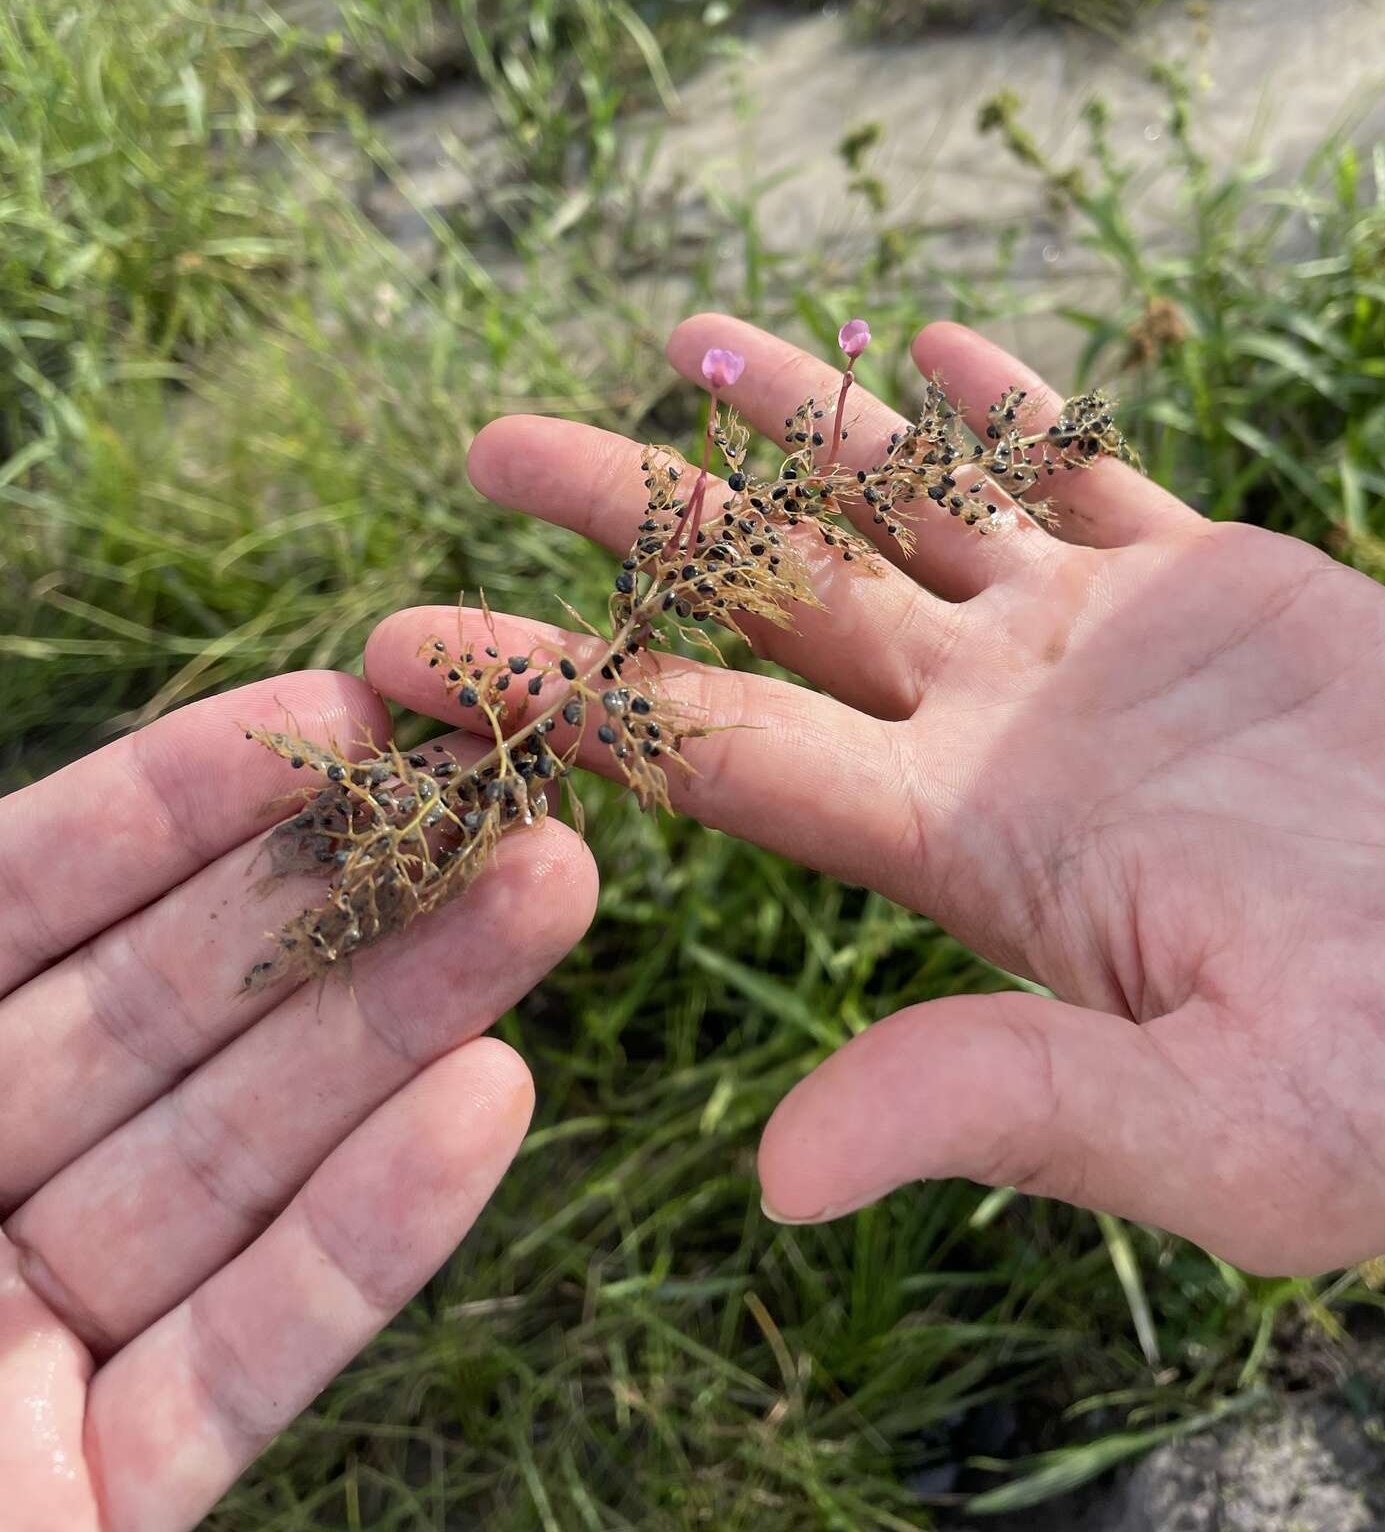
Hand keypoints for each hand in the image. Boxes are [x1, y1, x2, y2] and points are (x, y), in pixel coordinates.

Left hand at [0, 673, 594, 1531]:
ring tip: (549, 900)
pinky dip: (366, 1244)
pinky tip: (487, 1110)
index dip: (160, 809)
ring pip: (228, 1171)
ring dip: (399, 1032)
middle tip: (502, 798)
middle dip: (331, 901)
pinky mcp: (93, 1512)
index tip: (322, 715)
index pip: (7, 919)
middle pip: (156, 1027)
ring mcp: (14, 1372)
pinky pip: (237, 1363)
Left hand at [369, 313, 1384, 1274]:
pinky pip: (1081, 473)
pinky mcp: (1208, 587)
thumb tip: (771, 1179)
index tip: (411, 642)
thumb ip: (994, 1107)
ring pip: (909, 509)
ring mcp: (1096, 648)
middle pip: (772, 599)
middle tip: (492, 440)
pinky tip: (924, 348)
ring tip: (681, 337)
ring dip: (795, 425)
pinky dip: (1004, 410)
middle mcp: (997, 731)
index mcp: (964, 847)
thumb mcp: (1208, 1132)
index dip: (562, 690)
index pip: (716, 747)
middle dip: (634, 520)